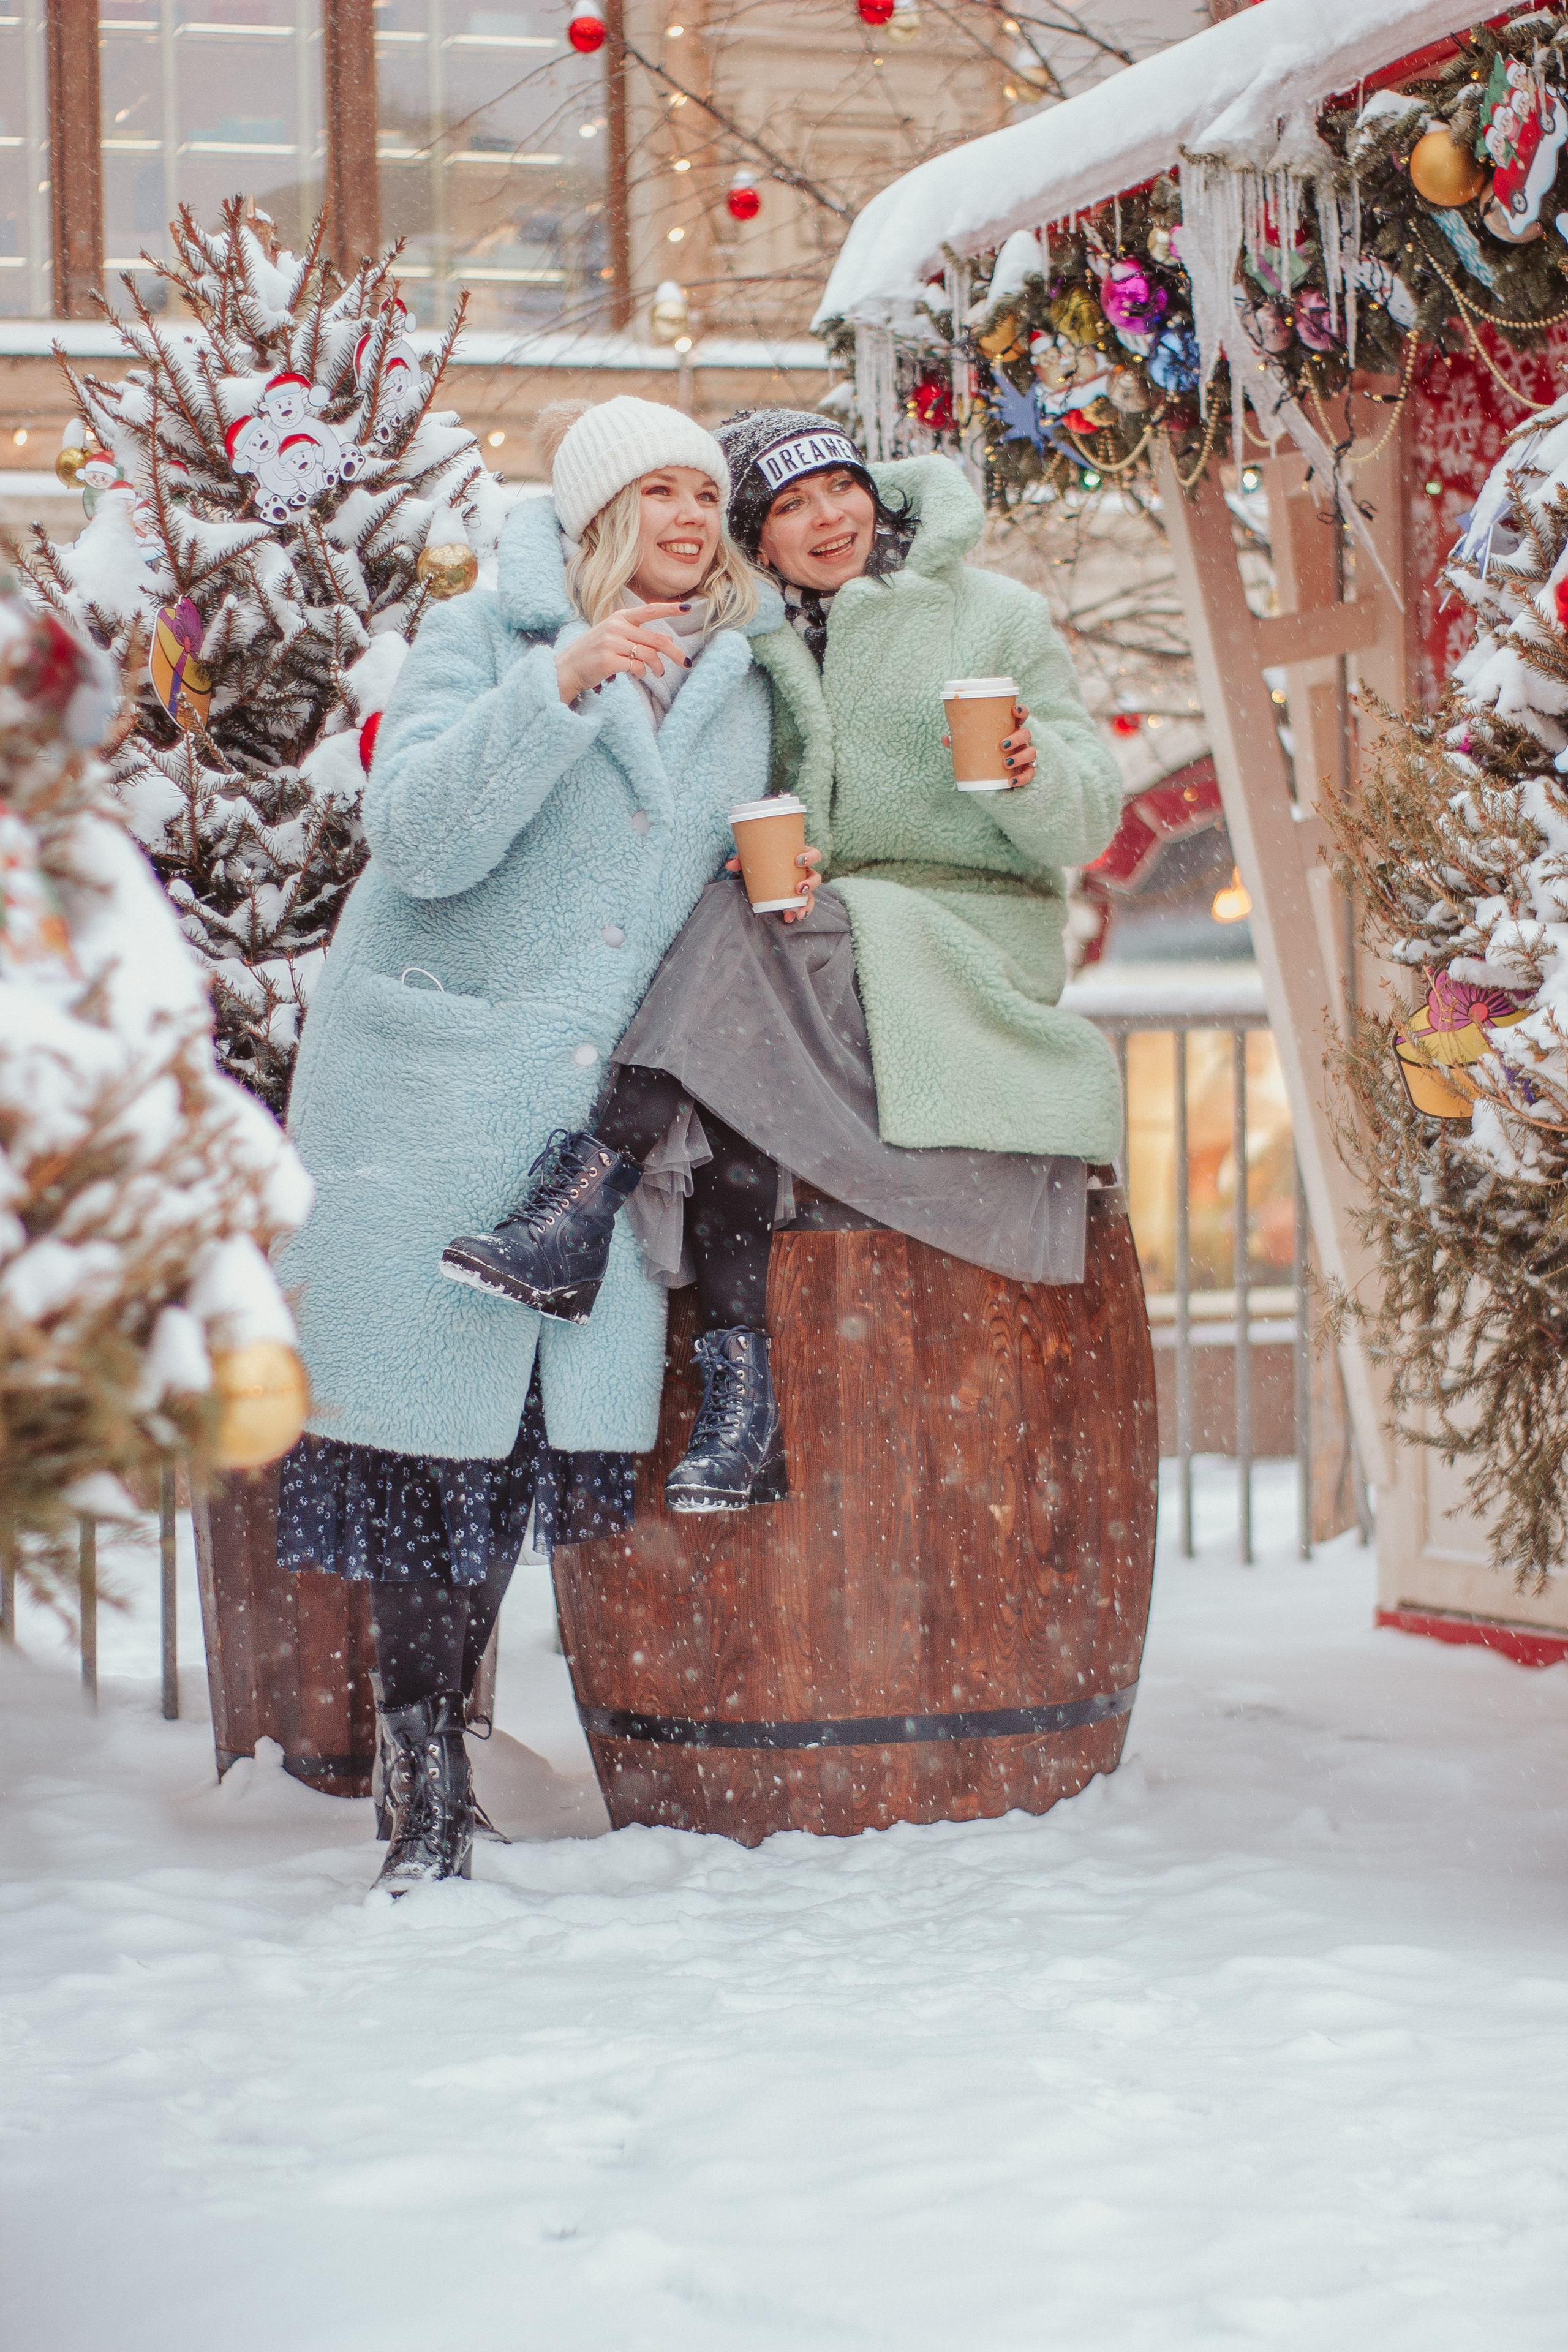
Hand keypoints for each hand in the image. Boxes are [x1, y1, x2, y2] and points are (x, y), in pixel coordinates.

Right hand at [555, 602, 693, 703]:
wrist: (567, 668)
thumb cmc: (594, 653)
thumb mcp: (616, 638)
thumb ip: (640, 637)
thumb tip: (668, 639)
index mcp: (620, 618)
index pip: (650, 610)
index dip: (670, 610)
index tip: (689, 609)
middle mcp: (616, 627)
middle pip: (655, 639)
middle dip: (674, 652)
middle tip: (686, 663)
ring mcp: (611, 643)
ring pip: (648, 655)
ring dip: (658, 667)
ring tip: (659, 673)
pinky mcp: (608, 660)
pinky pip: (637, 667)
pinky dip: (642, 673)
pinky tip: (640, 675)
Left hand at [725, 843, 823, 922]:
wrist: (763, 868)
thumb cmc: (763, 859)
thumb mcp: (754, 857)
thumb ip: (742, 859)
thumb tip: (729, 865)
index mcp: (800, 856)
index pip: (814, 854)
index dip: (810, 857)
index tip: (798, 861)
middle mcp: (804, 872)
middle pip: (816, 877)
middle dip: (810, 884)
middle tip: (798, 888)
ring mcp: (802, 885)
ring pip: (812, 895)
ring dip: (807, 903)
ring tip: (798, 912)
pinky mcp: (797, 897)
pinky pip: (805, 905)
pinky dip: (802, 911)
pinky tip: (796, 917)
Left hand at [939, 703, 1035, 789]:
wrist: (989, 777)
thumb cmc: (982, 754)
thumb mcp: (972, 746)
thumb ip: (961, 741)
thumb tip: (946, 739)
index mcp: (1009, 729)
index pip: (1021, 716)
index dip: (1021, 711)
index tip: (1013, 710)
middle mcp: (1020, 741)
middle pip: (1026, 734)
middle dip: (1017, 738)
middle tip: (1002, 745)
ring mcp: (1024, 756)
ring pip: (1031, 752)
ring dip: (1020, 757)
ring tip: (1005, 763)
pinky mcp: (1026, 771)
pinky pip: (1030, 773)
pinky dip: (1022, 777)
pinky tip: (1012, 780)